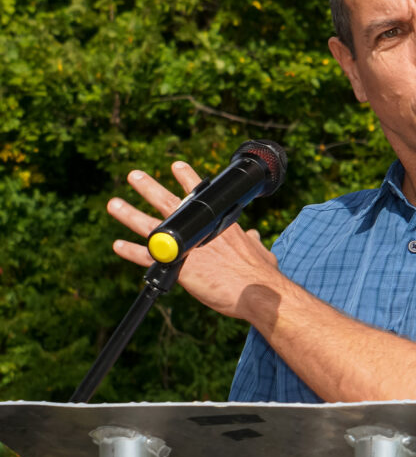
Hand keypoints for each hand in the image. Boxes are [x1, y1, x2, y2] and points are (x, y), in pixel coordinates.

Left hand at [107, 161, 279, 321]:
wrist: (256, 291)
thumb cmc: (262, 274)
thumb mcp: (261, 252)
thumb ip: (254, 243)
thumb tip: (255, 238)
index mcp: (219, 223)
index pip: (200, 193)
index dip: (187, 178)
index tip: (175, 165)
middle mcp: (199, 230)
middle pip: (168, 202)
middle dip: (149, 187)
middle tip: (134, 175)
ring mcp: (186, 246)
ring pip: (150, 225)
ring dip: (129, 213)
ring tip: (114, 203)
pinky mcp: (178, 267)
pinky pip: (148, 257)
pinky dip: (131, 251)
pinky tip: (117, 246)